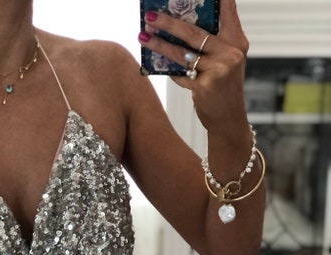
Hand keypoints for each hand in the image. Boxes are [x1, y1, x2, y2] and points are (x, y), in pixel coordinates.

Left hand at [140, 0, 248, 129]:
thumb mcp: (226, 59)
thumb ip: (213, 41)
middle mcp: (230, 53)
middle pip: (194, 32)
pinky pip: (180, 74)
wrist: (229, 119)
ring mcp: (218, 70)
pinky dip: (169, 70)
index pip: (227, 9)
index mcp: (236, 41)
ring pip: (182, 53)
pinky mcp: (205, 87)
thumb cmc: (223, 86)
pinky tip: (155, 64)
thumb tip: (180, 24)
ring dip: (159, 44)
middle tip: (150, 15)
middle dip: (168, 22)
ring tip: (143, 36)